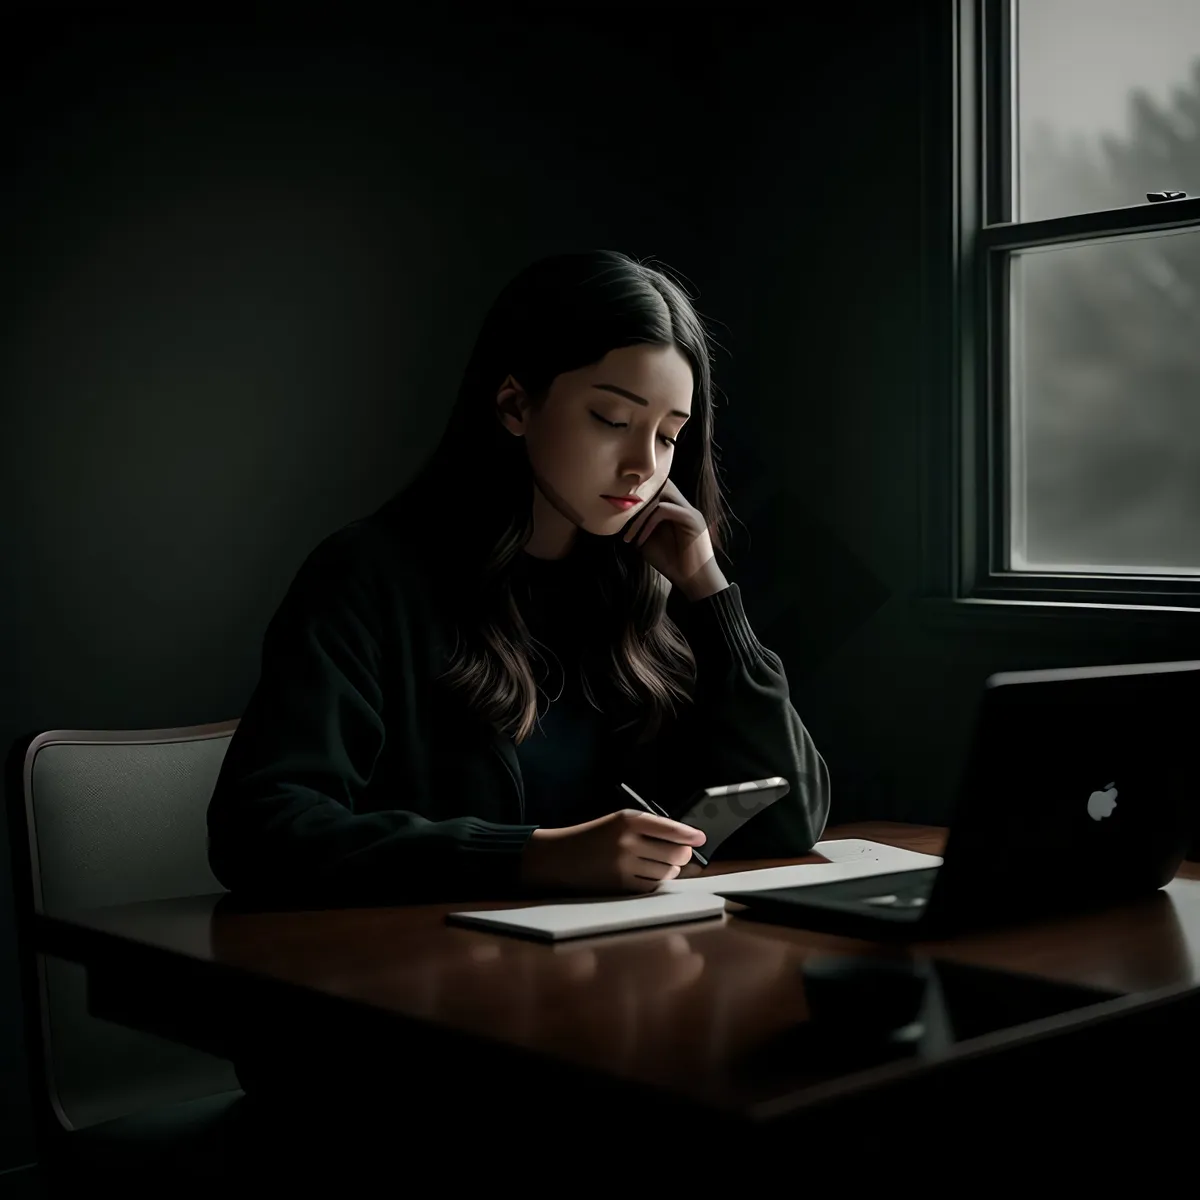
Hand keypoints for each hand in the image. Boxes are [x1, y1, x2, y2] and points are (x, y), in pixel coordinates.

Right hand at [519, 809, 707, 894]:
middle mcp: (628, 842)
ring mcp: (625, 865)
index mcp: (628, 820)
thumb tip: (685, 840)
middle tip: (682, 853)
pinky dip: (657, 881)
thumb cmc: (595, 836)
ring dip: (671, 869)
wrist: (562, 856)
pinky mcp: (621, 885)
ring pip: (667, 872)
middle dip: (683, 854)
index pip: (670, 828)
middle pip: (674, 853)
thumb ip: (649, 827)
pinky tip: (651, 874)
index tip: (701, 838)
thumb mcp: (618, 821)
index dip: (690, 835)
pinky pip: (653, 886)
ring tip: (664, 863)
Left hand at [621, 477, 727, 599]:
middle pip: (659, 484)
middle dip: (637, 498)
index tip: (616, 512)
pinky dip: (648, 523)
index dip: (636, 495)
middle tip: (619, 515)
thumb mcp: (647, 541)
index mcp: (674, 509)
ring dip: (639, 512)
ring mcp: (689, 511)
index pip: (656, 487)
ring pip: (660, 494)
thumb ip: (637, 525)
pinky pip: (664, 510)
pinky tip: (639, 540)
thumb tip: (616, 514)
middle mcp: (683, 506)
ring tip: (627, 533)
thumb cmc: (671, 563)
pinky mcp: (691, 519)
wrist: (694, 582)